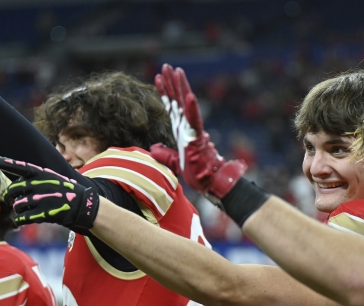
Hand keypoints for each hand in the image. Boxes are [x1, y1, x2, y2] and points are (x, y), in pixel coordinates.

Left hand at [0, 157, 98, 230]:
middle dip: (8, 195)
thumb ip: (37, 179)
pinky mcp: (43, 213)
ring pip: (17, 204)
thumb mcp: (53, 179)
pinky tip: (20, 219)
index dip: (8, 163)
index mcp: (42, 174)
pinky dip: (19, 219)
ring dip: (16, 208)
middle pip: (13, 189)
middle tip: (10, 199)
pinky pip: (23, 217)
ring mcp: (40, 199)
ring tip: (21, 210)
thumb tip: (19, 182)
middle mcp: (39, 184)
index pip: (21, 166)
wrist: (82, 205)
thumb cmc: (67, 192)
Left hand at [155, 64, 245, 199]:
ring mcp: (193, 130)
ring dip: (181, 87)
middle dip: (172, 82)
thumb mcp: (173, 161)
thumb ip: (163, 153)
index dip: (164, 92)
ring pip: (186, 104)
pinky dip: (193, 109)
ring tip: (176, 70)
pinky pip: (195, 121)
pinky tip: (189, 95)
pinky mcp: (198, 137)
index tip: (158, 77)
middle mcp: (187, 126)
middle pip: (178, 99)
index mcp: (181, 129)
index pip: (171, 106)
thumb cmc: (196, 172)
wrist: (210, 181)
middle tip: (166, 65)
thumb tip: (153, 148)